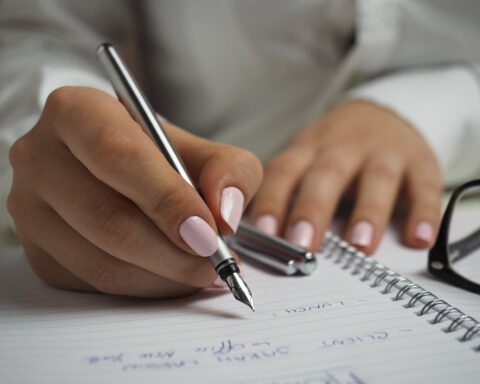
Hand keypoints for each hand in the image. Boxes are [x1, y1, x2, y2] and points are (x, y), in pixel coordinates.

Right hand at [7, 86, 261, 296]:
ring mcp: (30, 208)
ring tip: (202, 272)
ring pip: (101, 261)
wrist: (122, 172)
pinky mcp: (37, 250)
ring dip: (163, 277)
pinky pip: (93, 284)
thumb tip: (225, 214)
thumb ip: (230, 171)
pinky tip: (170, 275)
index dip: (167, 199)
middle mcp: (41, 156)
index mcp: (77, 112)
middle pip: (108, 218)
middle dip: (173, 252)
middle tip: (215, 263)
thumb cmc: (163, 157)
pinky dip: (144, 288)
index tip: (209, 232)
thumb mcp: (205, 151)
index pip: (119, 156)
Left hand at [249, 100, 441, 253]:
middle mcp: (343, 148)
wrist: (382, 114)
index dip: (272, 200)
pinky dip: (424, 212)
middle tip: (303, 243)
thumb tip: (260, 240)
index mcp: (308, 149)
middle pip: (326, 175)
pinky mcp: (420, 162)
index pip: (284, 172)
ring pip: (376, 179)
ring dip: (368, 212)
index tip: (263, 232)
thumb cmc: (334, 150)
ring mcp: (383, 153)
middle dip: (313, 209)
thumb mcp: (305, 159)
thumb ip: (285, 193)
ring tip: (360, 245)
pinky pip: (424, 186)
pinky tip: (419, 238)